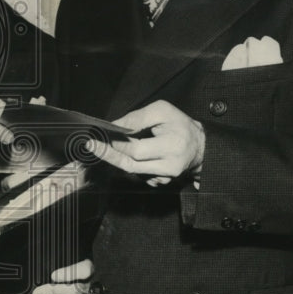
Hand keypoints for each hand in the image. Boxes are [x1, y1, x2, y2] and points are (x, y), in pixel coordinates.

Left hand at [28, 259, 93, 293]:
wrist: (77, 283)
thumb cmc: (68, 271)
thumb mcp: (67, 261)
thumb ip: (58, 264)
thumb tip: (43, 272)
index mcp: (88, 270)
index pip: (85, 270)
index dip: (69, 274)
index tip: (53, 275)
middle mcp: (90, 287)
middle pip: (74, 291)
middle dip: (52, 293)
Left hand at [88, 100, 204, 183]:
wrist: (199, 146)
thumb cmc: (179, 124)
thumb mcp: (162, 111)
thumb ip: (137, 118)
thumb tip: (114, 126)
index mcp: (173, 144)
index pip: (137, 150)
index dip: (116, 144)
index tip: (98, 137)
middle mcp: (170, 165)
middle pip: (131, 164)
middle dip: (110, 153)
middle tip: (93, 144)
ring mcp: (166, 177)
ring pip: (132, 171)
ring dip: (117, 158)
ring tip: (106, 146)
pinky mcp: (162, 182)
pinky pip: (139, 175)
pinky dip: (130, 164)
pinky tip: (127, 154)